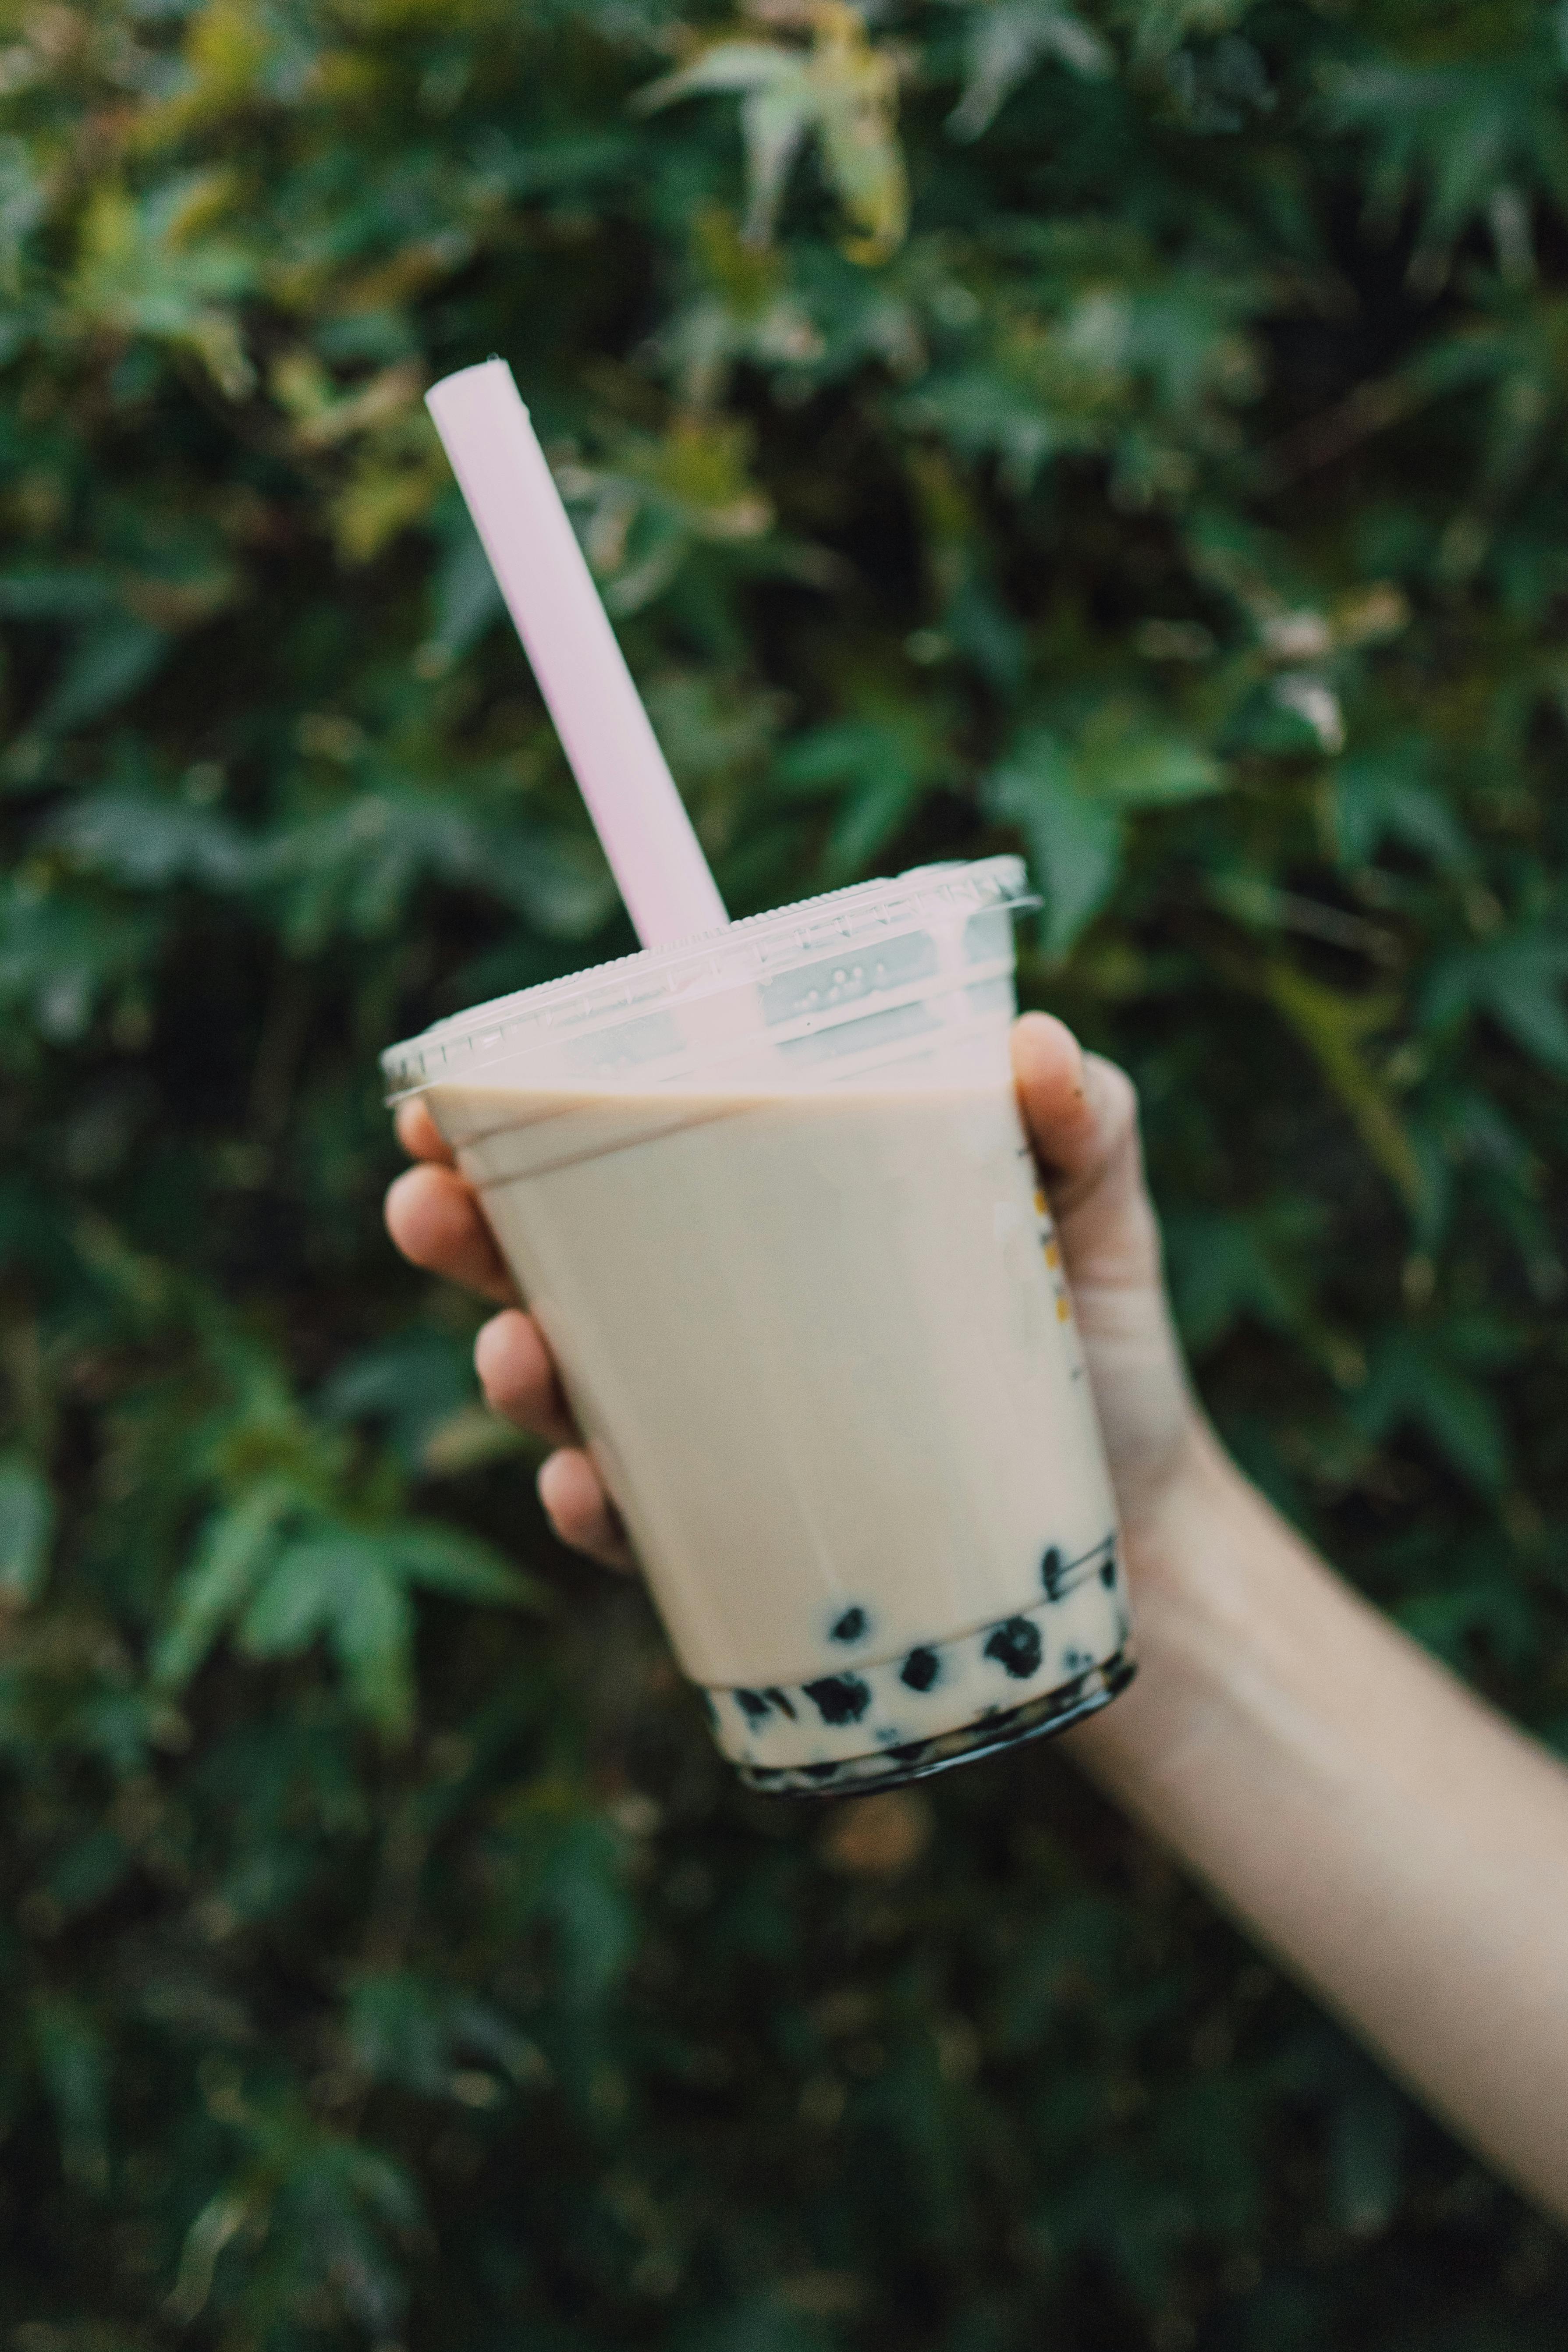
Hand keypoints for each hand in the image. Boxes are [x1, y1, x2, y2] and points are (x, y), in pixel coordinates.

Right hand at [383, 1014, 1201, 1569]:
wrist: (1138, 1533)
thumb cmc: (1091, 1343)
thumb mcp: (1097, 1213)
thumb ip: (1082, 1117)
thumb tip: (1032, 1038)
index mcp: (761, 1211)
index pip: (614, 1152)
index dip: (508, 1120)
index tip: (441, 1099)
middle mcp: (716, 1316)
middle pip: (549, 1265)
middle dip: (464, 1233)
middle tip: (427, 1204)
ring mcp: (721, 1428)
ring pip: (573, 1395)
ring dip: (517, 1373)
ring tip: (516, 1354)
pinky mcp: (751, 1535)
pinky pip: (649, 1527)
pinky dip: (605, 1509)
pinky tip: (592, 1488)